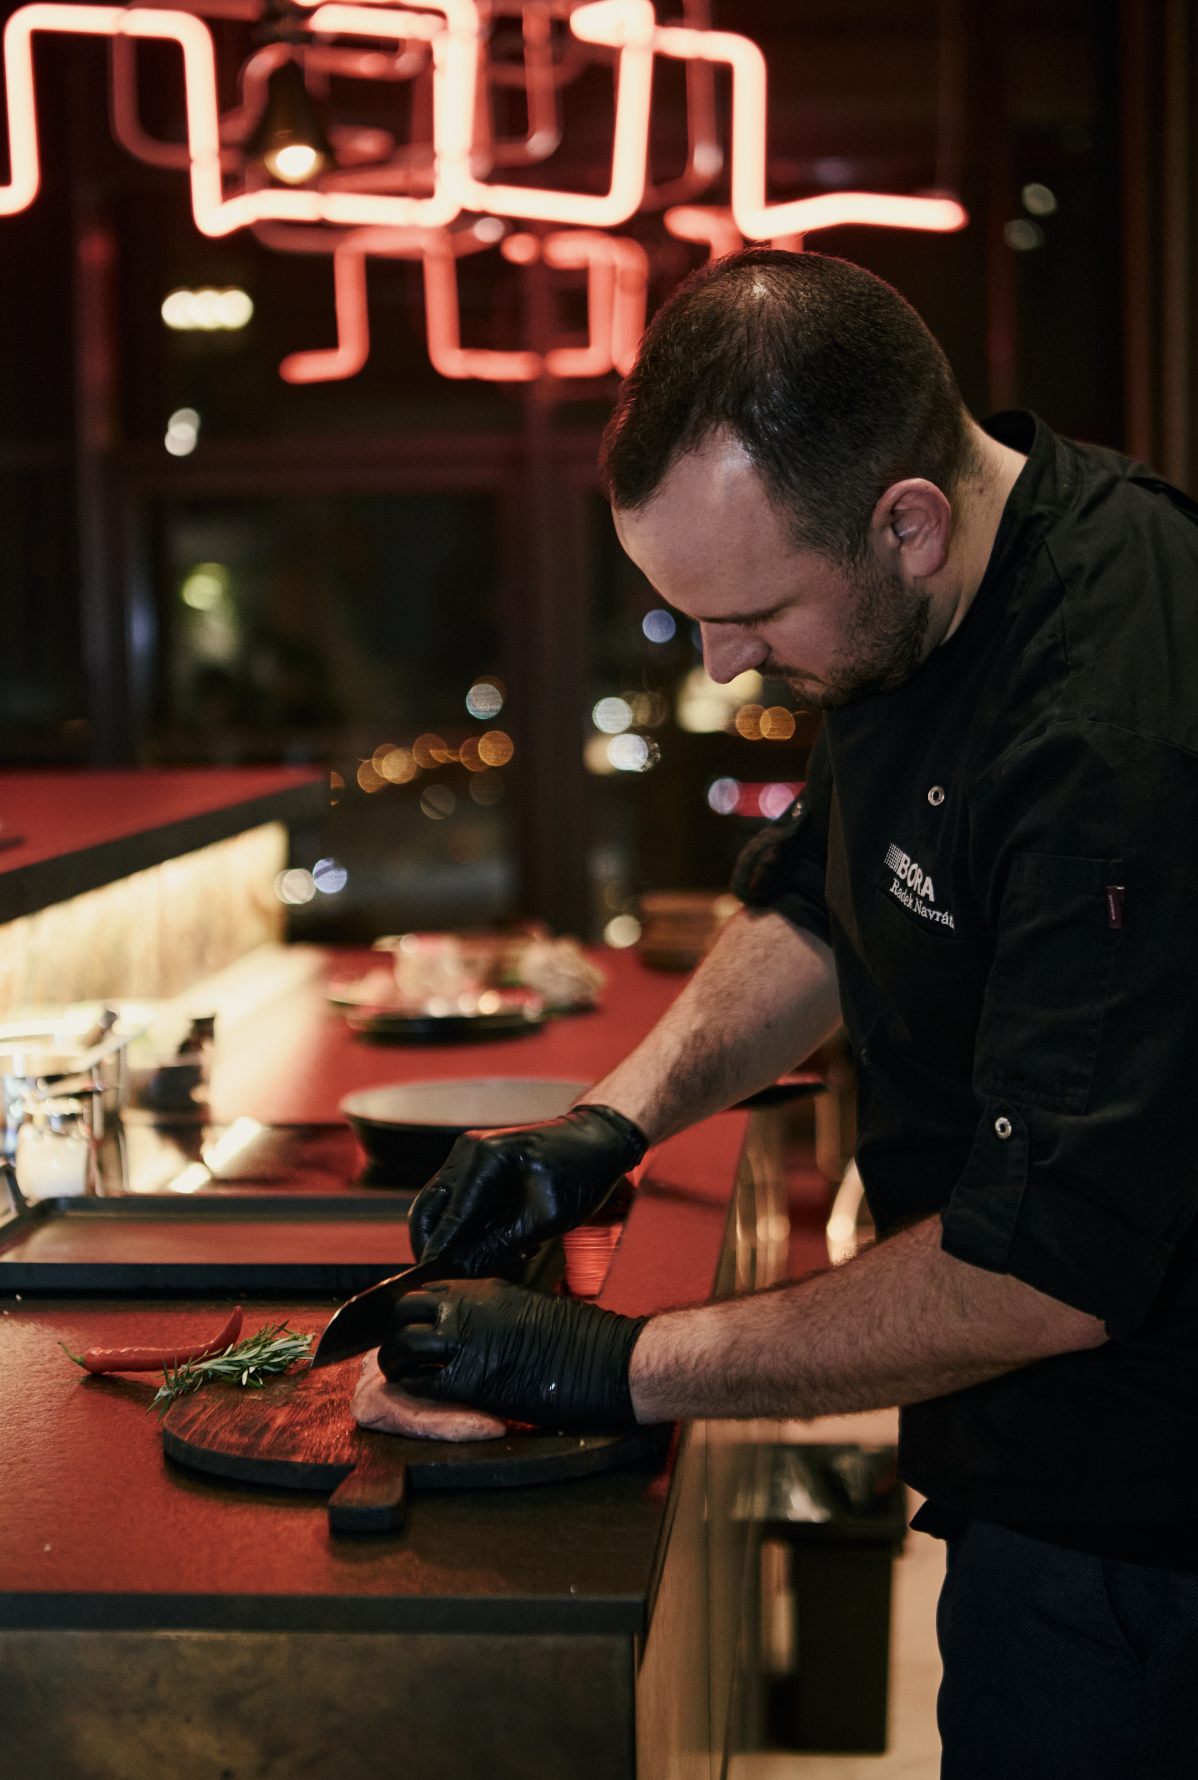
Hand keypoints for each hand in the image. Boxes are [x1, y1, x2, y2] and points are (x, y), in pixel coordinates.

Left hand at [376, 1278, 648, 1431]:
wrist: (609, 1360)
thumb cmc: (583, 1338)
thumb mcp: (531, 1307)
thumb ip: (495, 1311)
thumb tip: (472, 1324)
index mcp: (487, 1289)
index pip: (427, 1288)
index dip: (413, 1310)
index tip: (412, 1326)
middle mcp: (470, 1307)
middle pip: (405, 1311)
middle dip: (395, 1331)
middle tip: (398, 1352)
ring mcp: (468, 1340)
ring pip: (403, 1345)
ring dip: (395, 1361)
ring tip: (398, 1375)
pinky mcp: (471, 1379)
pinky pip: (421, 1382)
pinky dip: (411, 1388)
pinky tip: (417, 1394)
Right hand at [409, 1104, 646, 1277]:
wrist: (599, 1141)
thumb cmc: (582, 1170)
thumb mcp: (545, 1218)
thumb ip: (499, 1247)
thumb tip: (461, 1270)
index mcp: (485, 1158)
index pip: (448, 1218)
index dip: (438, 1255)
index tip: (430, 1283)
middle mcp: (469, 1151)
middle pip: (428, 1210)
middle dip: (437, 1246)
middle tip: (455, 1275)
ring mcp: (470, 1155)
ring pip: (440, 1208)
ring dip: (455, 1238)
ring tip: (491, 1257)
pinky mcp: (477, 1164)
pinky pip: (458, 1201)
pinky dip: (469, 1226)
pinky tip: (499, 1239)